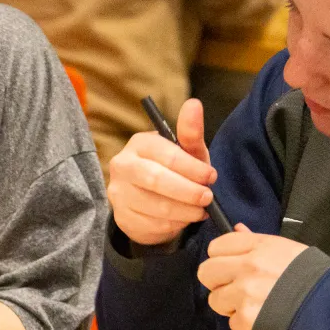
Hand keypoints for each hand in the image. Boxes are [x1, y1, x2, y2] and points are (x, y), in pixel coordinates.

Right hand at [107, 99, 218, 246]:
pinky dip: (172, 225)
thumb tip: (194, 103)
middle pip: (156, 180)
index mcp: (139, 144)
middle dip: (188, 191)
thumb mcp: (186, 152)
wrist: (150, 199)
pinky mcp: (121, 217)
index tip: (211, 176)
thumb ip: (191, 132)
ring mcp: (118, 193)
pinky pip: (150, 225)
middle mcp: (122, 166)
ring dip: (183, 211)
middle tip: (208, 198)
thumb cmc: (173, 170)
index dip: (192, 167)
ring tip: (199, 211)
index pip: (166, 154)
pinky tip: (182, 220)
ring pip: (154, 206)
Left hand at [197, 224, 309, 329]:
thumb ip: (256, 241)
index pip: (216, 246)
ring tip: (252, 305)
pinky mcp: (247, 318)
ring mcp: (245, 292)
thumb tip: (238, 228)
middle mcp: (248, 266)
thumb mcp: (287, 249)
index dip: (221, 258)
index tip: (231, 266)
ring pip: (215, 300)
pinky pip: (232, 322)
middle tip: (234, 288)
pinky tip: (262, 318)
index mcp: (259, 246)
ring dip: (229, 305)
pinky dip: (244, 324)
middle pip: (206, 272)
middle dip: (217, 282)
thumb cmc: (312, 276)